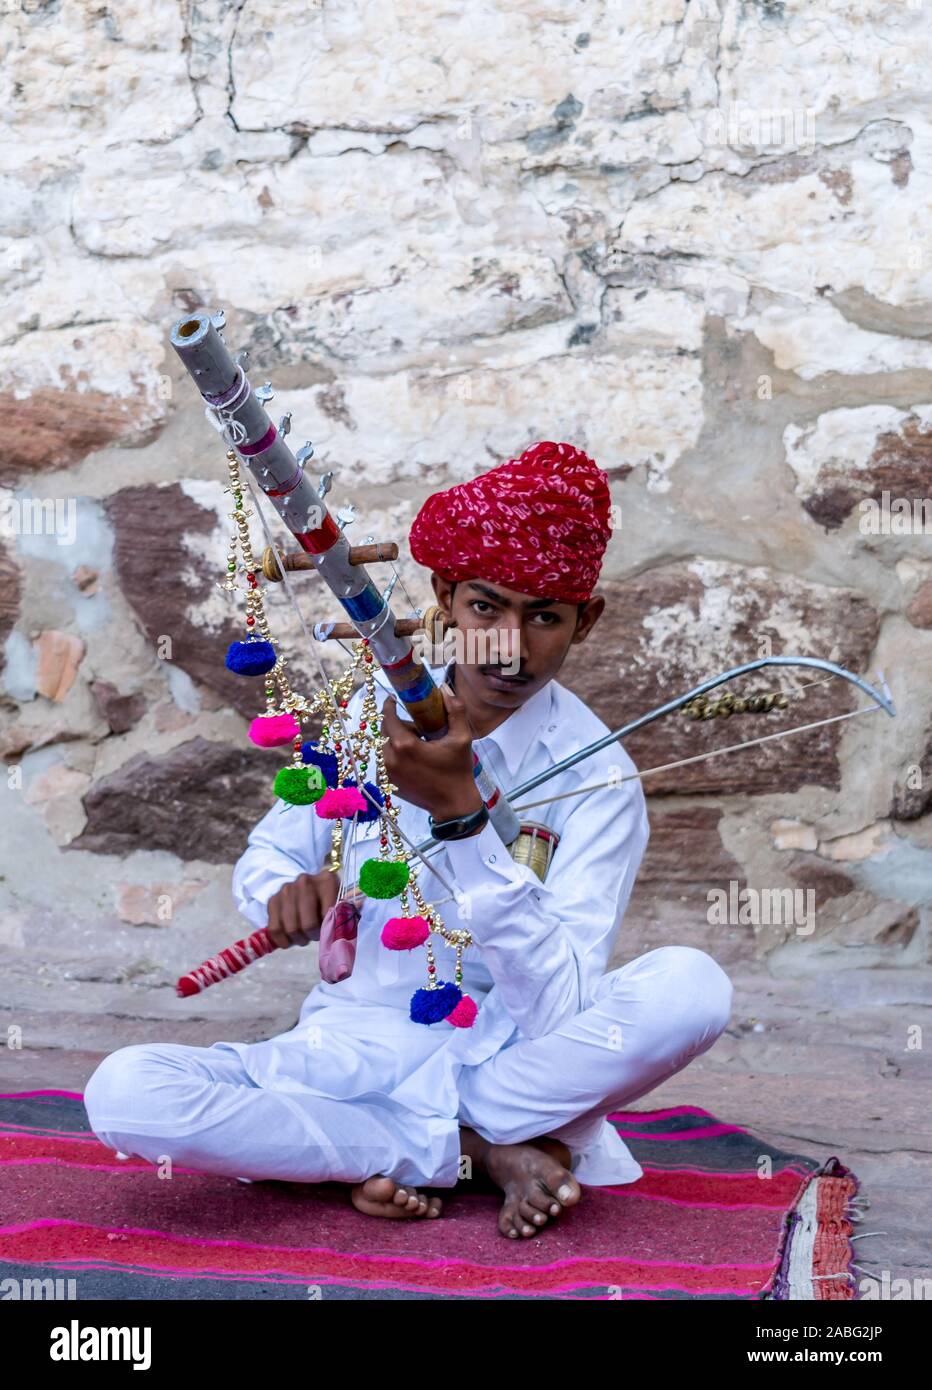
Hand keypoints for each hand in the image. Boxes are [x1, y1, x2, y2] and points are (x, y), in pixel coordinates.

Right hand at [266, 869, 338, 948]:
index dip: (328, 930)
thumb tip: (338, 933)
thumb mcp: (339, 901)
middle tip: (314, 936)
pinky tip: (289, 940)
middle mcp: (305, 882)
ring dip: (298, 939)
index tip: (327, 930)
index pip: (328, 916)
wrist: (306, 886)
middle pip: (308, 925)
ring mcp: (287, 890)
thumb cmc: (326, 898)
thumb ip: (342, 915)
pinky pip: (275, 929)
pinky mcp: (273, 900)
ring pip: (291, 928)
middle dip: (312, 936)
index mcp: (327, 881)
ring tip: (303, 936)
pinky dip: (282, 940)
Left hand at [380, 683, 482, 821]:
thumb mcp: (462, 738)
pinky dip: (397, 756)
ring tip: (418, 746)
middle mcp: (390, 758)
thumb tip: (446, 690)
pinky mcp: (389, 784)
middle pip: (386, 732)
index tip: (393, 699)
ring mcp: (387, 773)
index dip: (389, 705)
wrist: (453, 806)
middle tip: (419, 729)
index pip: (388, 717)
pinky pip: (387, 762)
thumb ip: (455, 711)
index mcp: (405, 745)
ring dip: (397, 742)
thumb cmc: (457, 771)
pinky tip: (414, 761)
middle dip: (399, 725)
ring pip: (385, 747)